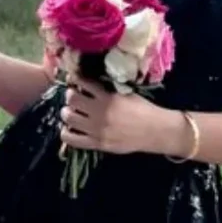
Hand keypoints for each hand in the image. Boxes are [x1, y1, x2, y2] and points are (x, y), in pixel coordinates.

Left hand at [60, 79, 182, 155]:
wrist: (155, 131)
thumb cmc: (144, 110)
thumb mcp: (126, 94)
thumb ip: (108, 90)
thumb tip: (90, 86)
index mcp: (108, 97)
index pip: (84, 83)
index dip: (76, 78)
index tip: (74, 78)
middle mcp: (99, 112)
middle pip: (72, 99)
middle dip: (70, 95)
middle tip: (73, 96)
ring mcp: (97, 129)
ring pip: (68, 118)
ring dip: (67, 112)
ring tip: (70, 112)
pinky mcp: (97, 144)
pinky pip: (72, 139)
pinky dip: (66, 133)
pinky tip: (69, 129)